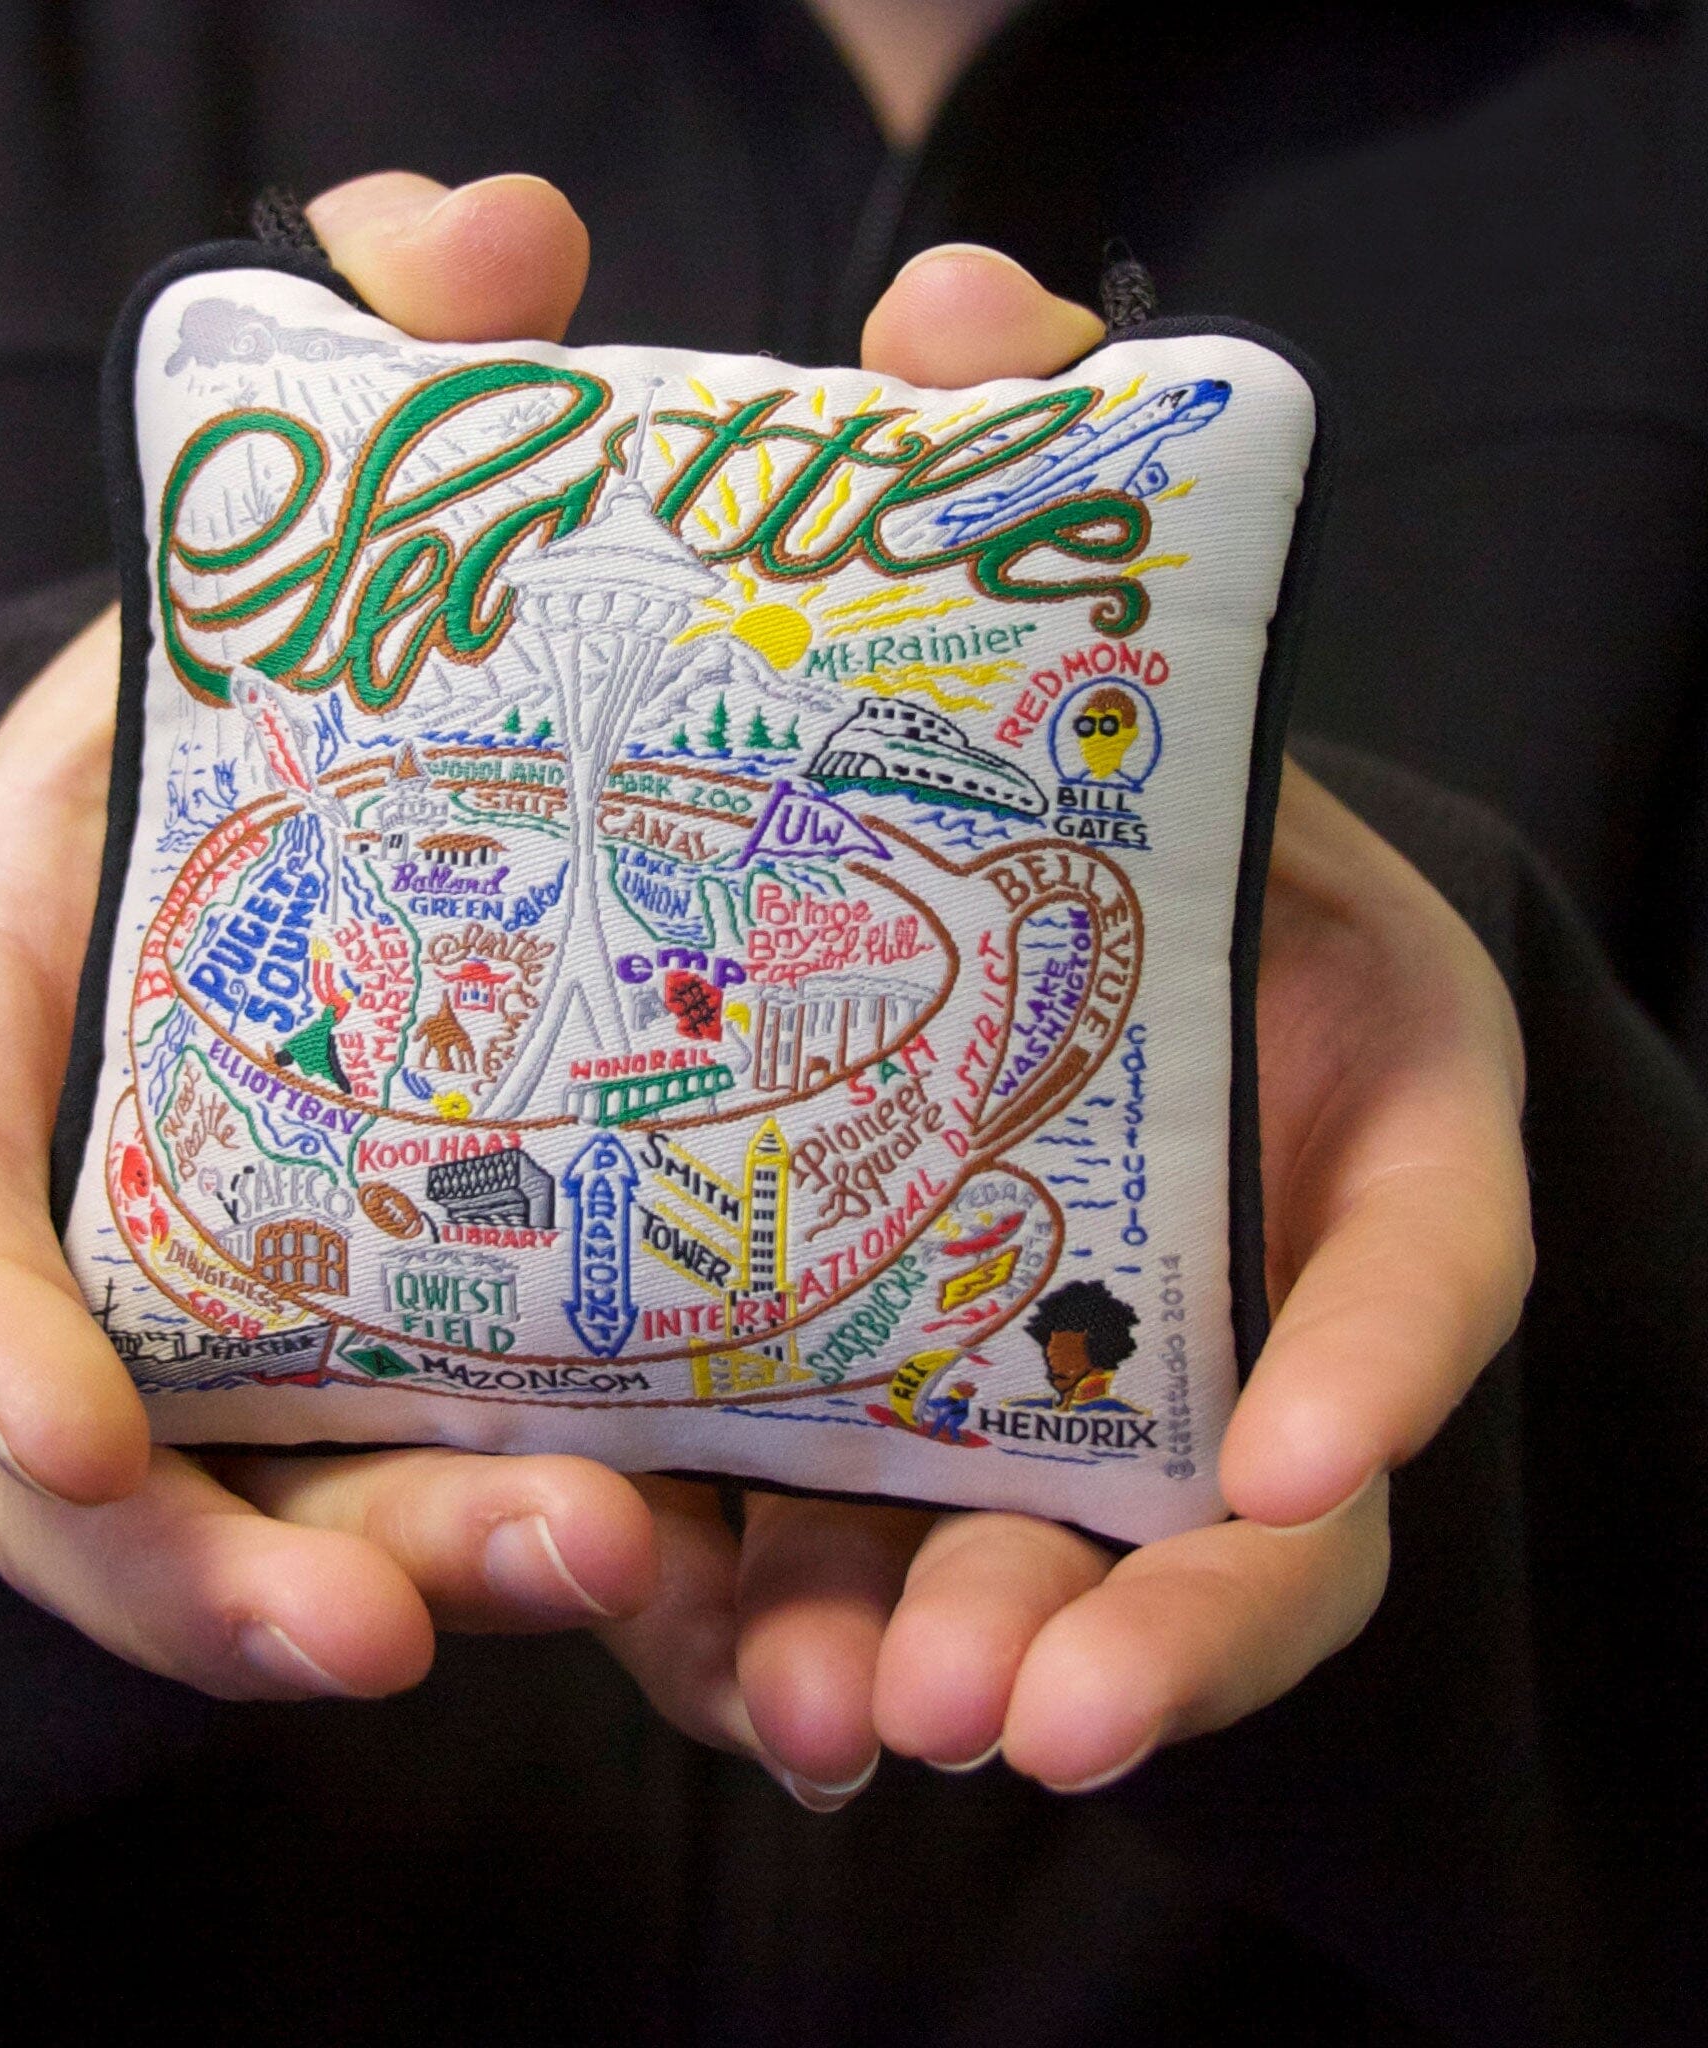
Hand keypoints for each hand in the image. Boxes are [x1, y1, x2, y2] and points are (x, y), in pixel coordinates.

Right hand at [0, 173, 677, 1703]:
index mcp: (54, 996)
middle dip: (240, 1554)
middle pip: (118, 1432)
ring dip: (429, 1578)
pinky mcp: (437, 1345)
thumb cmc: (345, 657)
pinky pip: (461, 1495)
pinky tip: (706, 1572)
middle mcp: (141, 1182)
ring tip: (610, 1583)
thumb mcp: (353, 498)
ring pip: (295, 1512)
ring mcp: (285, 1291)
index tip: (52, 1427)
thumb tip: (484, 248)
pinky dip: (560, 1551)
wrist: (426, 774)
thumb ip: (400, 355)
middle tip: (427, 1603)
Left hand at [594, 249, 1533, 1804]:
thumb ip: (1033, 473)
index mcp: (1338, 1085)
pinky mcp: (936, 1411)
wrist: (975, 874)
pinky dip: (828, 1627)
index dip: (1383, 1356)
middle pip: (1254, 1488)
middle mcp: (1242, 1254)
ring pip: (1073, 1565)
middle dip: (1153, 1611)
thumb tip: (955, 307)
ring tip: (835, 1733)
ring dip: (966, 1660)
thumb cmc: (1066, 758)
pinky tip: (733, 1692)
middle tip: (1013, 1703)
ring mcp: (1094, 1357)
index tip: (1294, 1458)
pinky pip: (906, 1553)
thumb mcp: (1071, 617)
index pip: (1425, 1248)